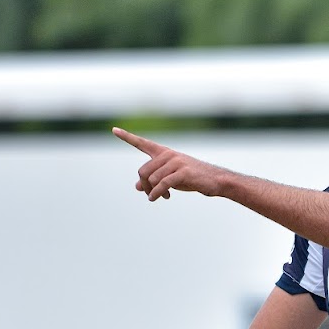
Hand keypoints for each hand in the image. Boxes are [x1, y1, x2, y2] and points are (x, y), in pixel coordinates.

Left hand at [112, 127, 228, 200]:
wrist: (214, 180)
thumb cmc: (191, 178)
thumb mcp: (169, 177)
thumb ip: (153, 180)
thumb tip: (137, 187)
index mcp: (163, 152)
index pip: (142, 143)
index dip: (127, 137)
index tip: (114, 130)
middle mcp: (168, 154)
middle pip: (143, 171)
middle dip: (145, 185)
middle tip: (151, 194)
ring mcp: (175, 162)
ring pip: (151, 179)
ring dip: (153, 192)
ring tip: (162, 196)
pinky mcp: (182, 172)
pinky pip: (162, 184)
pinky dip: (157, 193)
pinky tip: (158, 198)